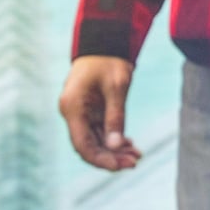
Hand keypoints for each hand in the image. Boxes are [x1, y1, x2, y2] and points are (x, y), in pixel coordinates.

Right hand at [59, 56, 141, 170]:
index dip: (100, 159)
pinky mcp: (90, 111)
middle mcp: (72, 113)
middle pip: (88, 145)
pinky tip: (130, 145)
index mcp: (72, 108)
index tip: (120, 166)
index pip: (82, 144)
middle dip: (110, 157)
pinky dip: (114, 139)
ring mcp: (80, 113)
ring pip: (95, 140)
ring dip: (114, 150)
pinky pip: (100, 131)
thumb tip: (115, 146)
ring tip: (137, 156)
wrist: (105, 42)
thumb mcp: (117, 87)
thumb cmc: (110, 60)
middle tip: (134, 162)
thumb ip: (116, 116)